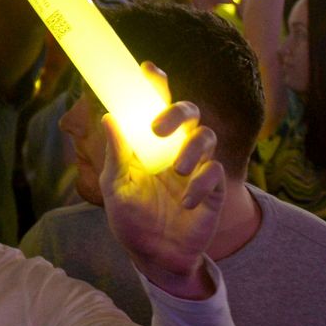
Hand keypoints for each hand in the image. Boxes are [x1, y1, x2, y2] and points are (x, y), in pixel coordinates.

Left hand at [101, 64, 225, 299]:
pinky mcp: (212, 191)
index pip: (156, 106)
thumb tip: (109, 116)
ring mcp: (196, 169)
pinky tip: (186, 202)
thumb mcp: (116, 186)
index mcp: (150, 144)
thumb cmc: (131, 218)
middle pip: (190, 113)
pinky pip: (215, 173)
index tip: (147, 68)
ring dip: (192, 149)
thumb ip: (117, 154)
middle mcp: (175, 149)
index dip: (155, 85)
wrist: (153, 257)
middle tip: (158, 128)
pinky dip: (201, 184)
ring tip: (176, 171)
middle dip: (177, 112)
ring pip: (207, 137)